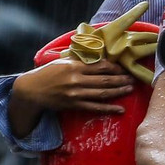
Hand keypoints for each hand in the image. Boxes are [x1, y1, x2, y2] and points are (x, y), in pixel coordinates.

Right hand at [14, 59, 134, 114]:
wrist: (31, 91)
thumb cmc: (47, 74)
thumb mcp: (62, 62)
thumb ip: (78, 59)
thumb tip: (95, 54)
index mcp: (74, 66)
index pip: (100, 66)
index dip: (114, 67)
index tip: (123, 68)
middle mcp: (77, 80)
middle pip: (104, 79)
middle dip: (121, 79)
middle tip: (133, 78)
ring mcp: (76, 94)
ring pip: (102, 93)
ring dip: (119, 91)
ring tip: (130, 89)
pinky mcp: (74, 105)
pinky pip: (95, 108)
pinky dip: (109, 109)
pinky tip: (120, 109)